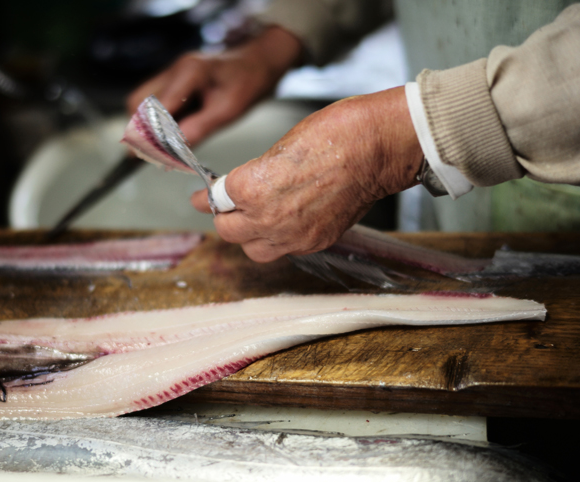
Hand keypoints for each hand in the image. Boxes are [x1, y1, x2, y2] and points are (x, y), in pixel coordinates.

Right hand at [126, 26, 302, 146]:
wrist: (257, 64)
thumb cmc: (247, 82)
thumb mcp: (227, 111)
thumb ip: (199, 129)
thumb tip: (173, 151)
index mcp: (189, 72)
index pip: (155, 107)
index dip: (150, 134)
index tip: (149, 156)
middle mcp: (175, 69)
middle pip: (138, 102)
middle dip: (141, 129)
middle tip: (151, 154)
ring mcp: (172, 74)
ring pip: (141, 102)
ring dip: (146, 125)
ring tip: (161, 147)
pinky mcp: (174, 82)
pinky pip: (154, 102)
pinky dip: (156, 121)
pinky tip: (169, 136)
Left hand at [190, 86, 423, 261]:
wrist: (377, 148)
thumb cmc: (334, 134)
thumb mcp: (279, 146)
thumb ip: (254, 173)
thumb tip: (239, 187)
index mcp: (252, 187)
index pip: (215, 199)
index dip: (206, 196)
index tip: (202, 196)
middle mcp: (268, 218)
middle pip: (228, 230)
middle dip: (224, 217)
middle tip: (225, 207)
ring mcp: (293, 235)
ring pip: (253, 250)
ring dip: (248, 236)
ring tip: (254, 219)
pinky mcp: (315, 242)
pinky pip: (285, 250)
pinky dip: (278, 240)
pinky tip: (283, 222)